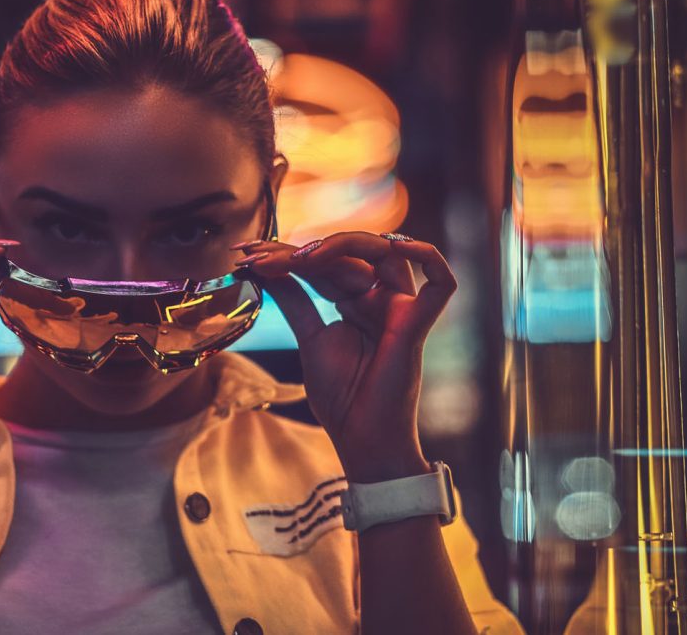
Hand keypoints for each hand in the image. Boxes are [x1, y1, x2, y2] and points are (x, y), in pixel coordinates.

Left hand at [232, 232, 456, 481]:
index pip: (326, 262)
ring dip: (339, 247)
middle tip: (259, 258)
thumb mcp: (310, 338)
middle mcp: (381, 299)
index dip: (287, 252)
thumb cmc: (342, 397)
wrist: (360, 439)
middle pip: (349, 254)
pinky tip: (394, 246)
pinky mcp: (417, 325)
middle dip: (302, 250)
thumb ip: (295, 300)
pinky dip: (427, 256)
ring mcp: (401, 309)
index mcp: (357, 302)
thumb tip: (265, 268)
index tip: (245, 252)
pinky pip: (440, 284)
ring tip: (296, 259)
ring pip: (384, 254)